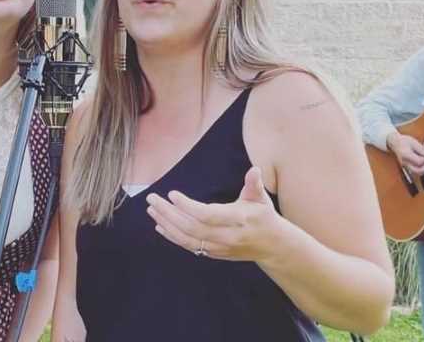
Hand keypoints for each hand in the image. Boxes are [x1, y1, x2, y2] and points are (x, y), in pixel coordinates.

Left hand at [146, 166, 283, 262]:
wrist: (272, 247)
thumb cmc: (263, 217)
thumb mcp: (261, 198)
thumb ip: (254, 184)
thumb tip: (254, 170)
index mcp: (238, 220)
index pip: (208, 215)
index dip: (188, 206)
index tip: (172, 194)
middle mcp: (227, 236)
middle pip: (192, 228)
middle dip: (169, 213)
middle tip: (152, 199)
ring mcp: (219, 248)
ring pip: (187, 239)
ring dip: (167, 224)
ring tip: (152, 210)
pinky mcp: (213, 254)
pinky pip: (189, 247)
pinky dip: (172, 236)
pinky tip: (160, 225)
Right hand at [386, 132, 423, 174]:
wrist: (395, 143)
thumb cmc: (403, 141)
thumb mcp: (413, 141)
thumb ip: (420, 148)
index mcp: (406, 155)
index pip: (419, 162)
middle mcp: (405, 162)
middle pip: (417, 171)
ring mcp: (405, 165)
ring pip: (416, 173)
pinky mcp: (407, 166)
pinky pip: (415, 171)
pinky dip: (421, 169)